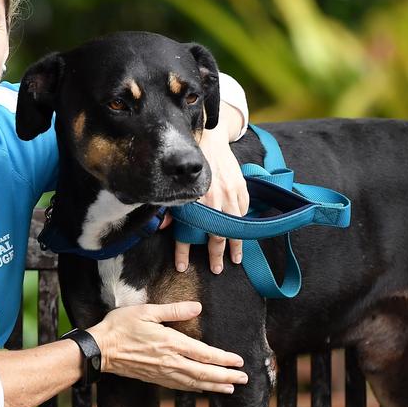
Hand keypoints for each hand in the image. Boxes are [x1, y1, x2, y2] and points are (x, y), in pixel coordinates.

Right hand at [87, 302, 247, 392]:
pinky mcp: (155, 379)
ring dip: (214, 386)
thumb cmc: (120, 326)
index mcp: (170, 343)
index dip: (223, 359)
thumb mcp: (146, 311)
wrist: (99, 350)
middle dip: (226, 377)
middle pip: (204, 372)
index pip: (204, 353)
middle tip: (244, 380)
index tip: (238, 361)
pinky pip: (180, 387)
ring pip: (194, 383)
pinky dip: (196, 389)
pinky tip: (203, 389)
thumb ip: (174, 310)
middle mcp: (169, 361)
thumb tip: (197, 307)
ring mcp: (162, 373)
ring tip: (230, 388)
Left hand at [175, 103, 248, 273]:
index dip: (183, 252)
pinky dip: (242, 222)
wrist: (211, 137)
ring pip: (234, 225)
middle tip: (217, 269)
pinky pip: (243, 210)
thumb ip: (172, 205)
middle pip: (216, 234)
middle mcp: (212, 198)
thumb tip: (164, 226)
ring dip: (236, 244)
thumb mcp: (177, 182)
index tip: (181, 268)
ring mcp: (229, 193)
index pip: (187, 232)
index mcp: (194, 199)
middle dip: (216, 254)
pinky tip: (242, 233)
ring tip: (236, 259)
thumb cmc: (192, 161)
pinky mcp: (241, 187)